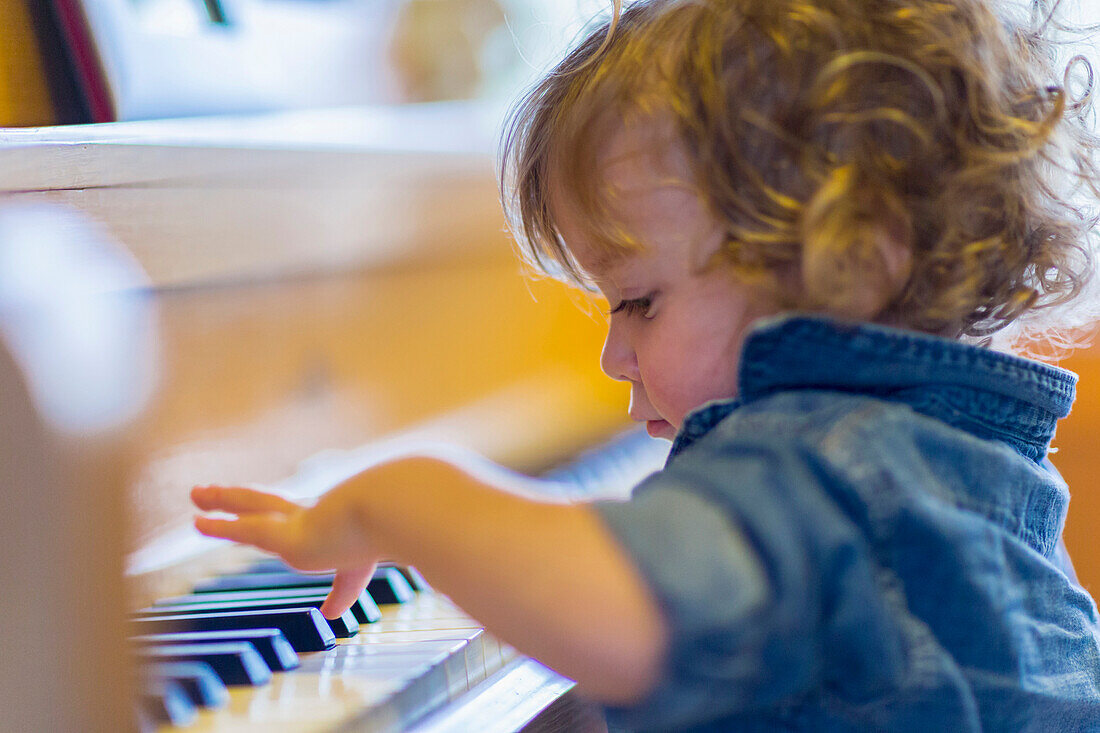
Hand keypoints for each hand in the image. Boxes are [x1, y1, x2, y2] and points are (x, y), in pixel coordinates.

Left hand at [191, 485, 374, 618]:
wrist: (390, 512)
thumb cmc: (388, 531)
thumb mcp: (361, 569)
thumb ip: (343, 592)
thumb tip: (331, 615)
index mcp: (327, 519)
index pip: (294, 516)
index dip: (276, 516)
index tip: (255, 513)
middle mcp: (306, 515)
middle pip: (263, 501)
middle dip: (236, 498)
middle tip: (209, 491)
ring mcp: (293, 522)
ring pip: (248, 504)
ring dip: (220, 498)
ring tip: (195, 493)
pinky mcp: (284, 535)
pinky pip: (244, 527)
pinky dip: (220, 526)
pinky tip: (198, 522)